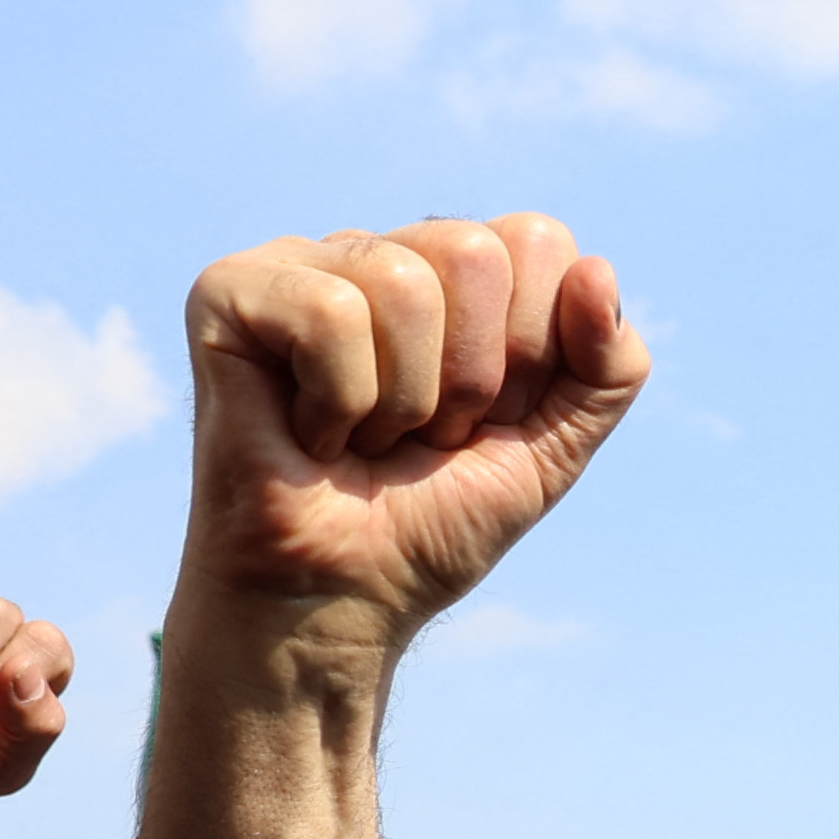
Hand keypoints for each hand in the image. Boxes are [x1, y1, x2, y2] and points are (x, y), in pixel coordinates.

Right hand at [177, 216, 646, 656]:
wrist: (342, 598)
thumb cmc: (431, 522)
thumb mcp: (553, 446)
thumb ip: (608, 367)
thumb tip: (597, 269)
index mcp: (454, 275)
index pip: (536, 241)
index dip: (530, 355)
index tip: (482, 421)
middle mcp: (381, 252)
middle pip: (474, 251)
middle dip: (469, 378)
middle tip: (418, 435)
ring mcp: (301, 263)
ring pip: (404, 284)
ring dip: (401, 401)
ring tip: (361, 439)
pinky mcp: (229, 290)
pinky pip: (330, 313)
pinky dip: (339, 401)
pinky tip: (308, 432)